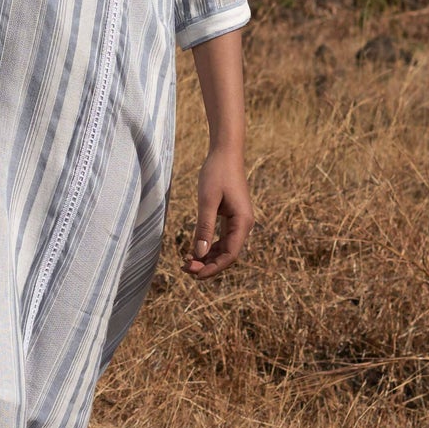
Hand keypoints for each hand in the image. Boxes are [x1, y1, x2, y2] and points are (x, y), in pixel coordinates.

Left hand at [183, 146, 252, 276]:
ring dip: (206, 257)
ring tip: (186, 261)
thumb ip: (204, 228)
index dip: (213, 268)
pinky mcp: (231, 216)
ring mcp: (238, 221)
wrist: (225, 153)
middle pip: (227, 254)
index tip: (195, 274)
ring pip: (224, 248)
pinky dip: (208, 246)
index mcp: (243, 222)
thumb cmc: (217, 173)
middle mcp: (244, 224)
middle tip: (184, 267)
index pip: (230, 254)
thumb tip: (199, 254)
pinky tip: (193, 250)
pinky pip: (221, 238)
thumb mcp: (207, 201)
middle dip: (207, 264)